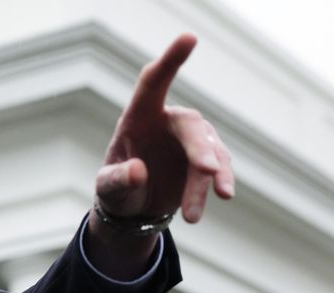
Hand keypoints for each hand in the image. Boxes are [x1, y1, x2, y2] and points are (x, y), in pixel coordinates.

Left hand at [95, 33, 234, 224]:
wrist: (134, 211)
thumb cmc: (116, 191)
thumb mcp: (108, 189)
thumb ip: (118, 180)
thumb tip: (138, 171)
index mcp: (138, 117)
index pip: (153, 82)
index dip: (171, 60)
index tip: (190, 37)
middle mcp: (167, 122)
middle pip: (190, 125)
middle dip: (201, 148)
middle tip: (207, 171)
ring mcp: (189, 140)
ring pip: (208, 153)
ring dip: (207, 180)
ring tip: (193, 214)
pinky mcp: (205, 159)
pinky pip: (219, 166)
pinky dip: (222, 180)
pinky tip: (224, 195)